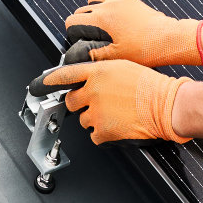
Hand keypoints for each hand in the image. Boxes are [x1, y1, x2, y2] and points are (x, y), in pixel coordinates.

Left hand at [37, 59, 191, 144]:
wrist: (165, 105)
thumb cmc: (150, 85)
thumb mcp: (122, 67)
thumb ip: (101, 71)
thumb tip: (89, 79)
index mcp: (97, 72)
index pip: (64, 75)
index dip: (48, 81)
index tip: (37, 86)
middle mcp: (92, 91)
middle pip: (71, 101)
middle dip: (80, 103)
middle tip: (97, 104)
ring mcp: (95, 112)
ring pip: (83, 119)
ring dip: (94, 119)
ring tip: (115, 114)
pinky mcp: (102, 131)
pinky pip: (94, 135)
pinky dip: (103, 133)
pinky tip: (117, 125)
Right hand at [64, 0, 202, 66]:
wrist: (168, 38)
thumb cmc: (145, 49)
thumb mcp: (116, 56)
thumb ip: (95, 54)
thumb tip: (80, 55)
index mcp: (101, 19)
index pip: (72, 20)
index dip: (71, 32)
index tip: (78, 40)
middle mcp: (107, 5)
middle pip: (82, 9)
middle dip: (81, 22)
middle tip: (88, 36)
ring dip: (92, 10)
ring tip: (99, 24)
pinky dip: (107, 0)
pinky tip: (112, 12)